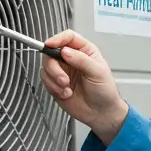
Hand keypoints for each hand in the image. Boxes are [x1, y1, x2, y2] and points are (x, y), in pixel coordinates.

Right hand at [40, 29, 128, 143]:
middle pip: (51, 52)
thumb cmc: (105, 91)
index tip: (50, 45)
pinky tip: (66, 93)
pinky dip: (53, 88)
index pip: (68, 37)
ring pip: (46, 66)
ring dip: (54, 79)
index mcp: (84, 51)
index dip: (57, 39)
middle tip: (63, 79)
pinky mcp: (55, 83)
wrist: (101, 113)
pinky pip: (45, 80)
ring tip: (67, 88)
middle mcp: (71, 59)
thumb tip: (65, 51)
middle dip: (54, 66)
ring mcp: (62, 71)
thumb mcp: (98, 72)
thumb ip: (81, 60)